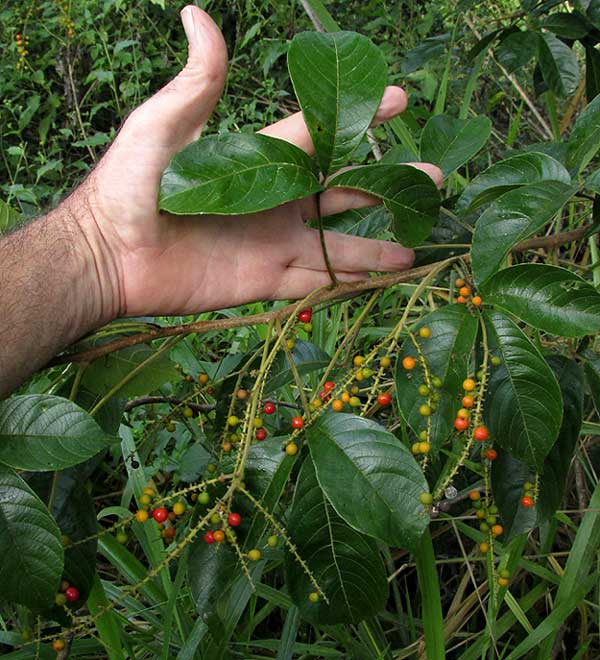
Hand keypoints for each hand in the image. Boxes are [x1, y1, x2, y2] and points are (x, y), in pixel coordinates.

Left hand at [76, 5, 442, 317]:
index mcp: (259, 160)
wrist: (109, 256)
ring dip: (378, 243)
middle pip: (344, 191)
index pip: (321, 134)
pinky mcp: (264, 280)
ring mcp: (273, 243)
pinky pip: (315, 281)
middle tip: (435, 177)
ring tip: (418, 241)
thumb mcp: (161, 126)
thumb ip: (196, 82)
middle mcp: (275, 202)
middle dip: (389, 184)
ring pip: (338, 242)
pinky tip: (382, 277)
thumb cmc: (128, 187)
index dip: (360, 117)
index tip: (401, 100)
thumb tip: (197, 13)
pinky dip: (348, 280)